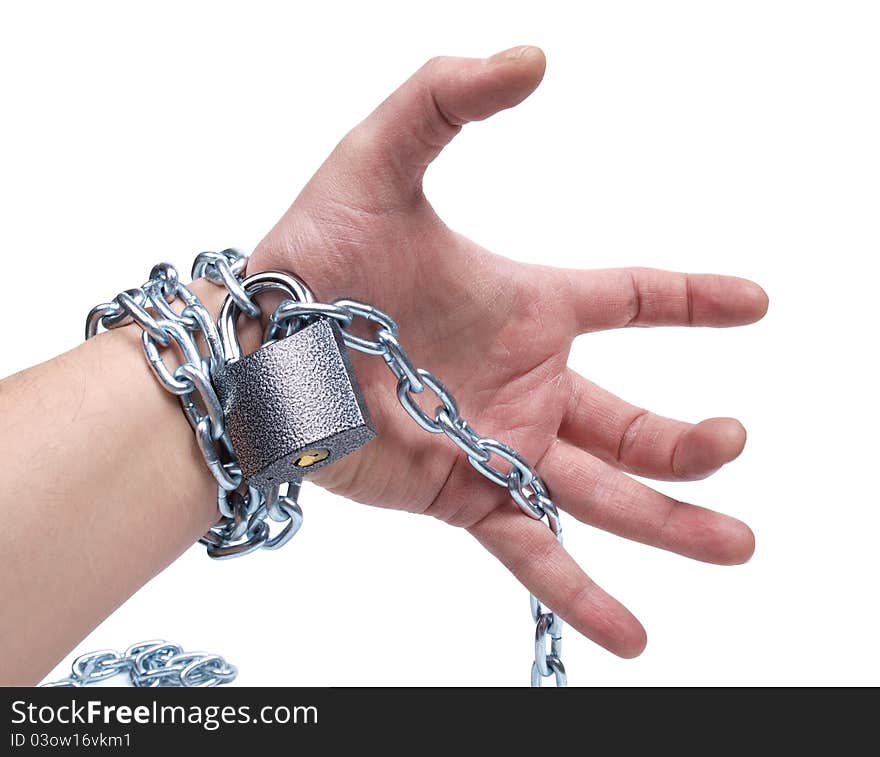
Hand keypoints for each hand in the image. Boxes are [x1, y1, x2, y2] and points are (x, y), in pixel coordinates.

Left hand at [250, 46, 767, 657]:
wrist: (252, 347)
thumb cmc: (311, 254)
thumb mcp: (380, 159)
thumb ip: (448, 98)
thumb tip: (531, 57)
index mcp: (528, 306)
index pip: (632, 299)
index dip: (695, 299)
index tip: (757, 301)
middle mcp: (526, 383)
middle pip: (632, 419)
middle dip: (692, 440)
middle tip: (733, 442)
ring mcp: (499, 445)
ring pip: (603, 494)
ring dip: (671, 521)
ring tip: (736, 545)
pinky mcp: (461, 496)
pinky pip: (534, 550)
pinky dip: (582, 592)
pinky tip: (634, 635)